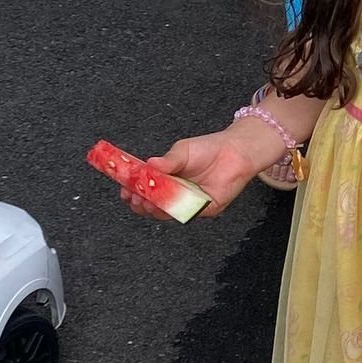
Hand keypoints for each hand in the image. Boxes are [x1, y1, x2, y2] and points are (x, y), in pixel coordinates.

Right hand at [119, 120, 279, 219]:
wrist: (236, 151)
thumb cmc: (209, 149)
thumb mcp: (182, 151)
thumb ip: (167, 162)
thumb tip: (148, 166)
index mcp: (167, 180)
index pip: (146, 191)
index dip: (133, 192)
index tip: (124, 190)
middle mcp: (177, 194)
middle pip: (153, 206)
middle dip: (140, 203)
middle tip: (133, 196)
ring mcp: (190, 203)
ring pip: (167, 213)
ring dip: (154, 208)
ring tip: (145, 200)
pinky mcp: (205, 208)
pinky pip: (187, 213)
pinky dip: (175, 209)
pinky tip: (167, 202)